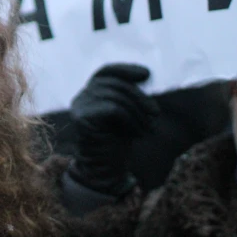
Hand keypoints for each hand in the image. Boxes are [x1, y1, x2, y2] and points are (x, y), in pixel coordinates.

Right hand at [68, 63, 159, 195]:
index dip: (125, 69)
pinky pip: (113, 109)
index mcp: (91, 92)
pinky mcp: (81, 118)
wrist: (105, 167)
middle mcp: (82, 96)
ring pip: (114, 96)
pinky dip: (131, 120)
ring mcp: (79, 106)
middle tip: (156, 114)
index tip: (146, 74)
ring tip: (149, 128)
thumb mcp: (127, 113)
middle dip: (139, 97)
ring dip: (138, 112)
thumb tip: (145, 74)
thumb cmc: (118, 140)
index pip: (105, 71)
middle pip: (114, 83)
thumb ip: (130, 95)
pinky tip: (137, 133)